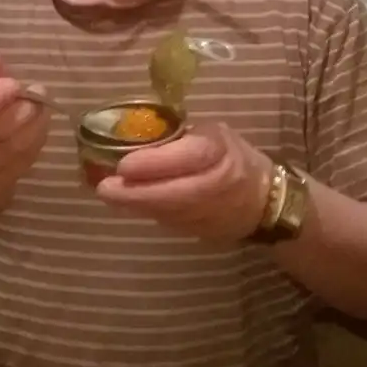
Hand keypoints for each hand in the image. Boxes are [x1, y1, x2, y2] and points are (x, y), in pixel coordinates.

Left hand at [96, 122, 273, 240]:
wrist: (263, 201)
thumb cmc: (231, 156)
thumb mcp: (212, 134)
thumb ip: (179, 136)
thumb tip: (134, 134)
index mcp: (221, 152)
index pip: (189, 158)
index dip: (155, 164)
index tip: (123, 165)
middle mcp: (217, 185)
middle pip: (173, 194)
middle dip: (135, 194)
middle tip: (103, 188)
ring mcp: (210, 214)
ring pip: (167, 212)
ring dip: (135, 205)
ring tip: (109, 194)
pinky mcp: (200, 233)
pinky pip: (169, 221)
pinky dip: (147, 212)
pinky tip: (128, 203)